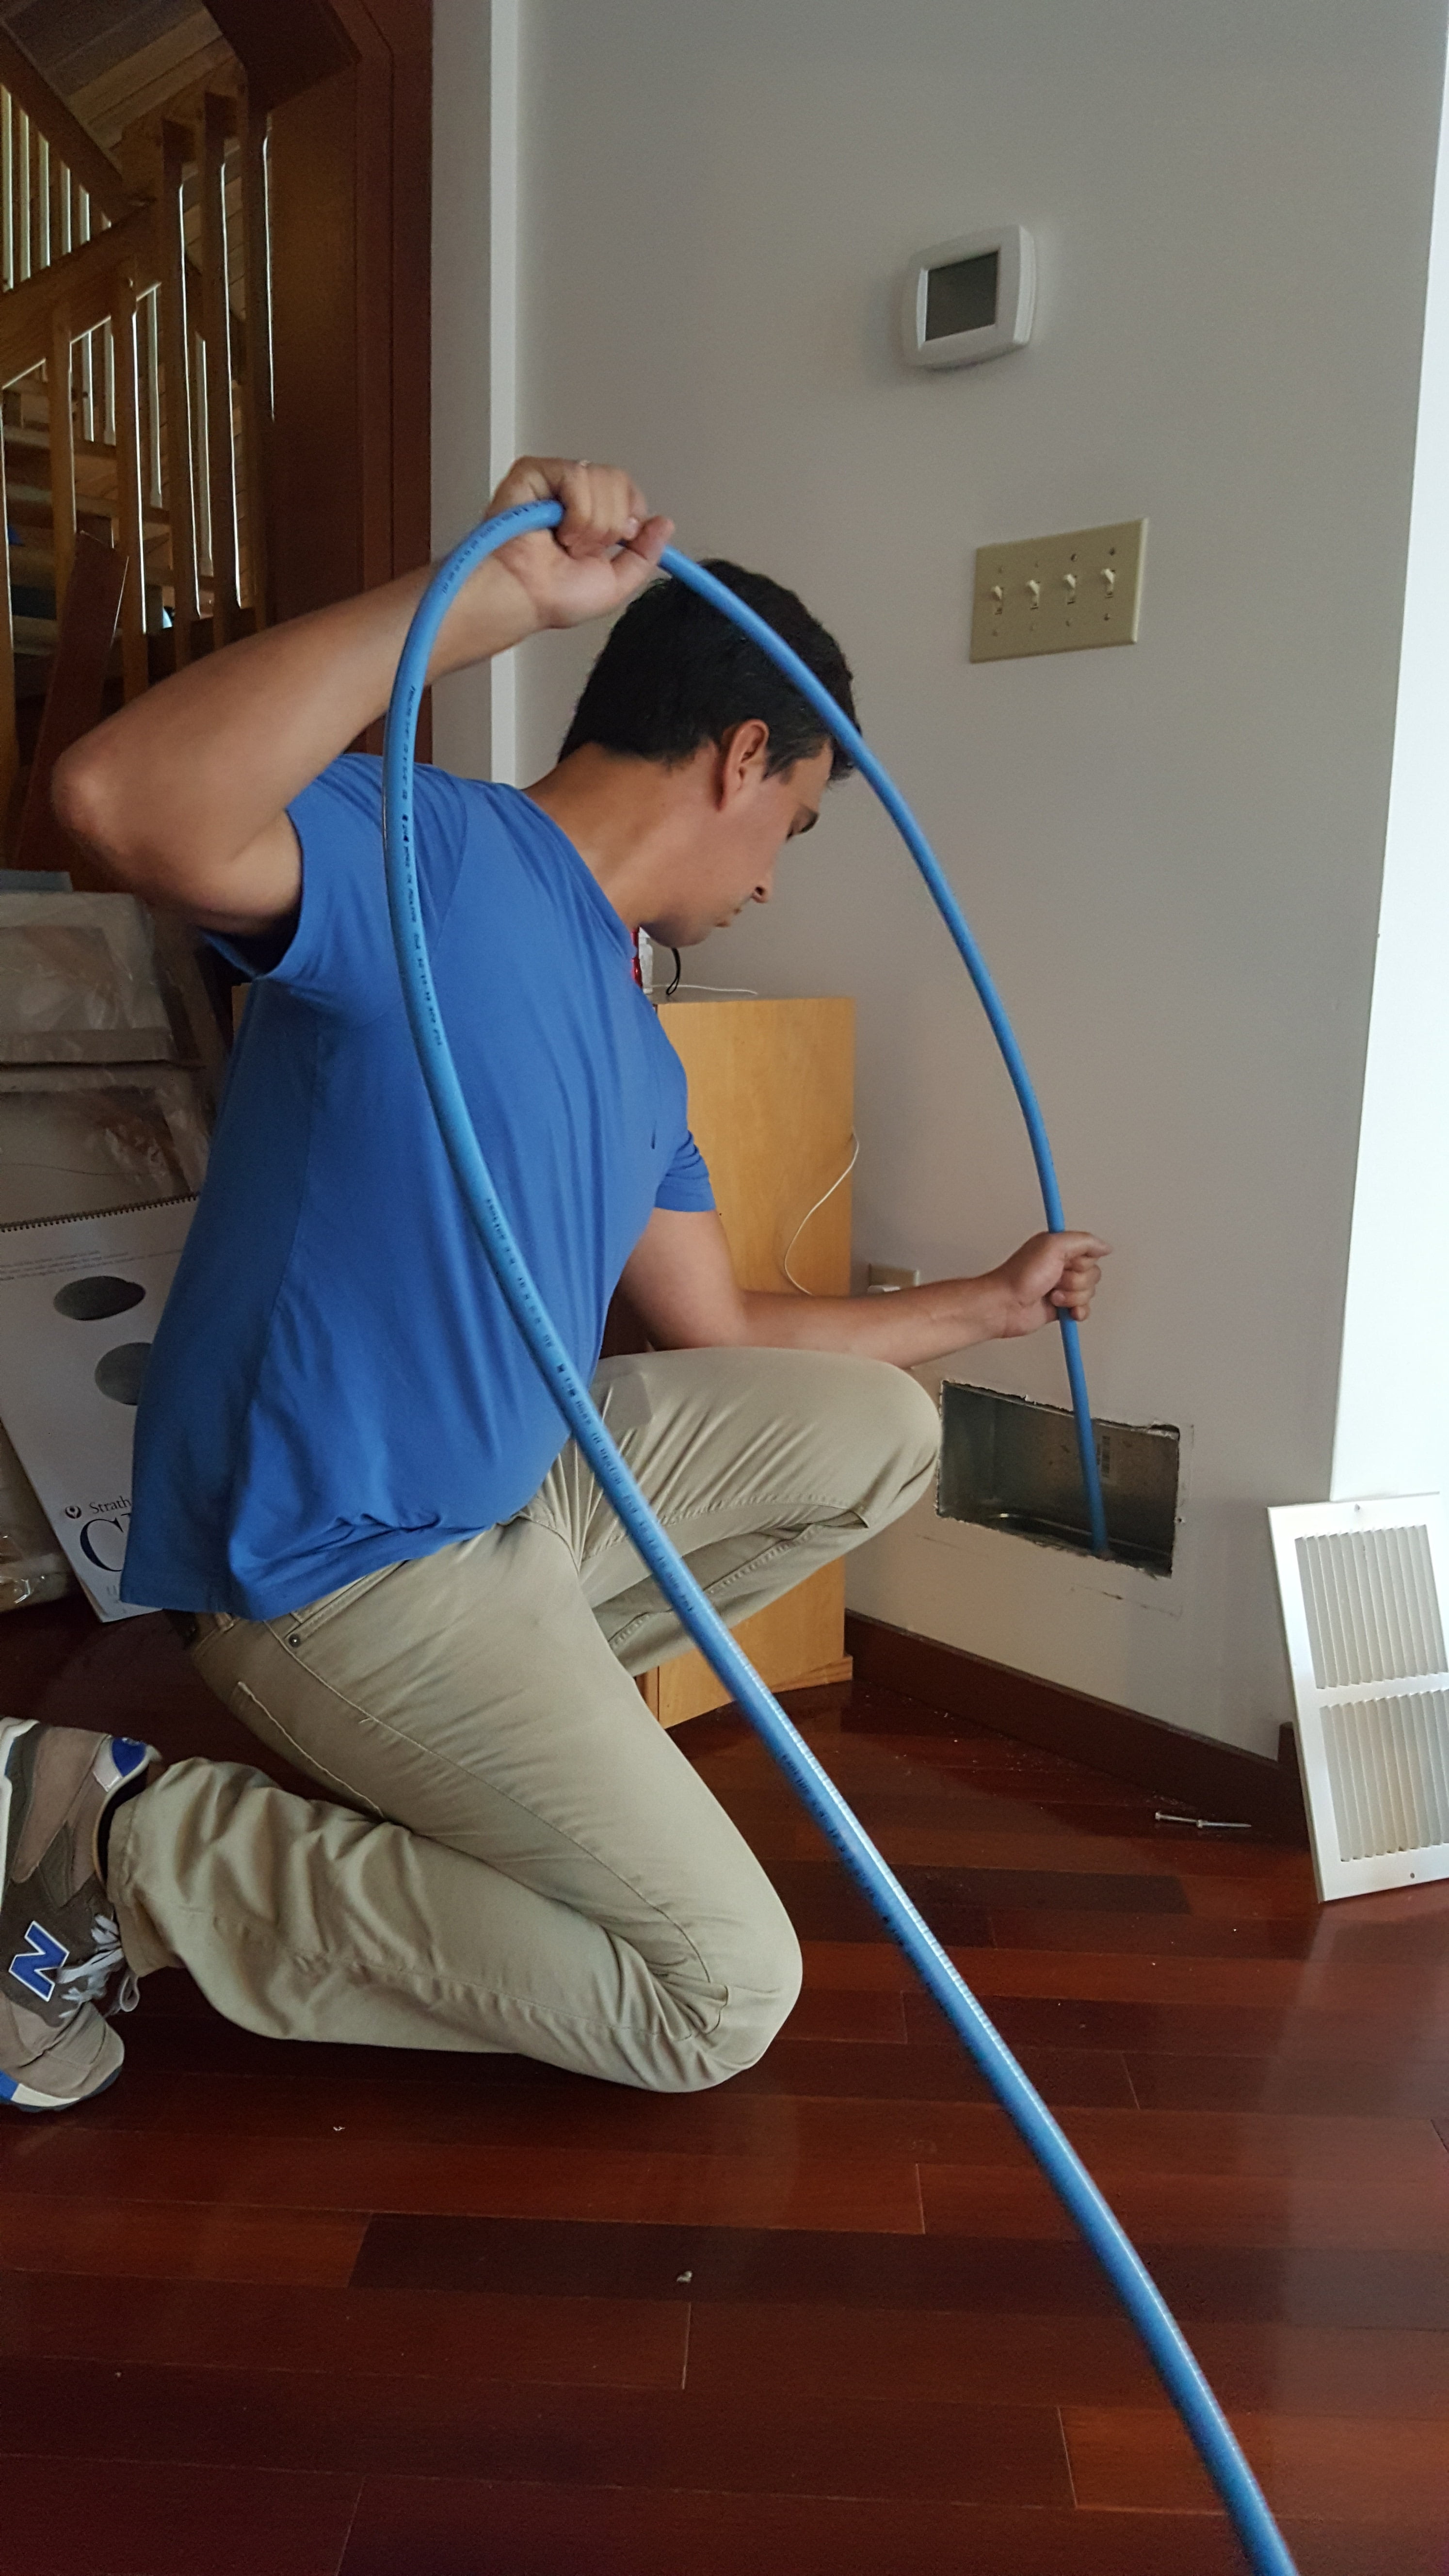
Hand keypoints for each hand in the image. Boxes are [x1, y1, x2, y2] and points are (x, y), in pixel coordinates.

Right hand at [480, 456, 672, 635]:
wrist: (524, 596)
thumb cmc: (552, 596)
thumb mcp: (616, 584)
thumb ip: (645, 554)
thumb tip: (665, 523)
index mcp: (593, 515)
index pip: (629, 490)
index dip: (631, 515)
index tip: (618, 541)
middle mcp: (574, 495)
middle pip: (620, 481)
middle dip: (609, 526)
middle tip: (582, 548)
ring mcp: (554, 480)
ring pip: (601, 479)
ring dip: (590, 524)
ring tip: (566, 543)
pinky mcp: (534, 471)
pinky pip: (576, 477)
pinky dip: (574, 512)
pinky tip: (555, 530)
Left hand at [985, 1231, 1109, 1337]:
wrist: (1006, 1305)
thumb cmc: (1020, 1277)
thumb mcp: (1053, 1246)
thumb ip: (1083, 1241)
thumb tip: (1105, 1246)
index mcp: (1060, 1248)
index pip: (1090, 1253)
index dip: (1081, 1261)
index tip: (1067, 1263)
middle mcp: (1062, 1266)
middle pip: (1092, 1274)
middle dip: (1076, 1281)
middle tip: (1056, 1280)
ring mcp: (1062, 1287)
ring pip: (1088, 1293)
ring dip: (1071, 1297)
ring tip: (1052, 1294)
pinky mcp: (1061, 1306)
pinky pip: (1083, 1309)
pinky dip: (1077, 1311)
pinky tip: (1064, 1310)